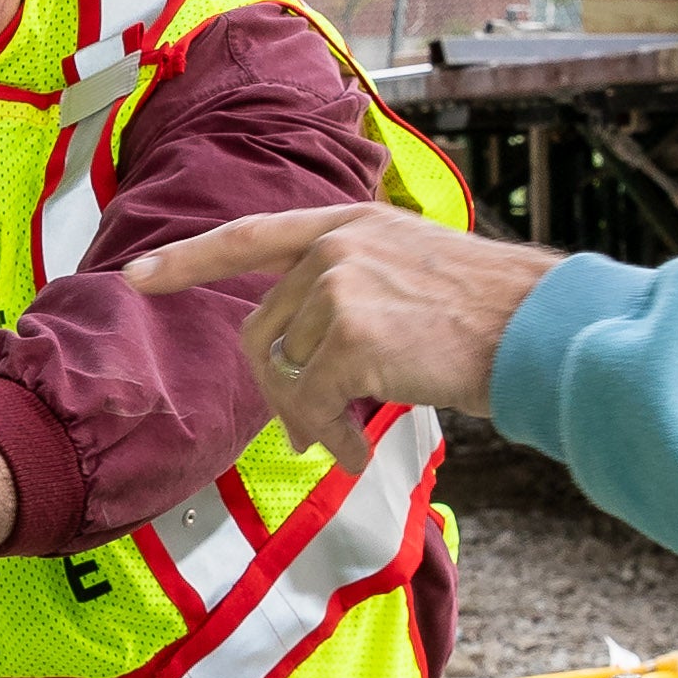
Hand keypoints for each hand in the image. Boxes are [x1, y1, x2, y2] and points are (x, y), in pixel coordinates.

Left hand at [122, 207, 561, 468]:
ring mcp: (340, 286)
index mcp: (349, 222)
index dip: (190, 259)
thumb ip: (349, 297)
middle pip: (263, 331)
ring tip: (349, 442)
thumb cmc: (490, 315)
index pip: (251, 237)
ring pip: (288, 374)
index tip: (139, 277)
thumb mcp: (412, 273)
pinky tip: (356, 454)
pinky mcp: (351, 336)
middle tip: (306, 434)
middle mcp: (336, 246)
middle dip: (277, 391)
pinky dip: (329, 439)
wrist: (538, 328)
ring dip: (313, 422)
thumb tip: (296, 380)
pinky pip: (313, 405)